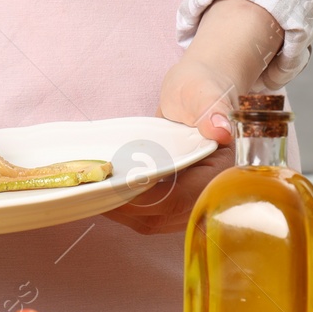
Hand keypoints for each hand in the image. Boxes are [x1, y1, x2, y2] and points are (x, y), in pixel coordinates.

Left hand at [104, 0, 284, 234]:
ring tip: (89, 192)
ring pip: (151, 221)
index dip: (147, 197)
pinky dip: (123, 207)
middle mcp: (207, 197)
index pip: (182, 199)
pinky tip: (100, 193)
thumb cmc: (203, 90)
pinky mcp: (172, 203)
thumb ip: (213, 108)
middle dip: (124, 206)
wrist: (199, 95)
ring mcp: (188, 203)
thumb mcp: (208, 92)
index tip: (115, 186)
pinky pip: (147, 215)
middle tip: (91, 189)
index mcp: (223, 174)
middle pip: (162, 217)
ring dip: (119, 210)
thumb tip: (220, 129)